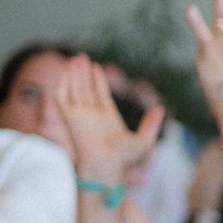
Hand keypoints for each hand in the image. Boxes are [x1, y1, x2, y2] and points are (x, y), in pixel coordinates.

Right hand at [50, 55, 161, 184]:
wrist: (106, 165)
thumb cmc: (124, 159)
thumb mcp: (144, 141)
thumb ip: (151, 124)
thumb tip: (160, 109)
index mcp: (107, 119)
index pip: (99, 95)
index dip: (97, 80)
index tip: (96, 67)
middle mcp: (91, 116)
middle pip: (85, 89)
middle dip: (83, 73)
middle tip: (82, 57)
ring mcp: (79, 116)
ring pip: (74, 89)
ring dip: (74, 74)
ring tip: (77, 59)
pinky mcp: (69, 117)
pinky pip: (62, 97)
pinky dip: (63, 84)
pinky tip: (68, 71)